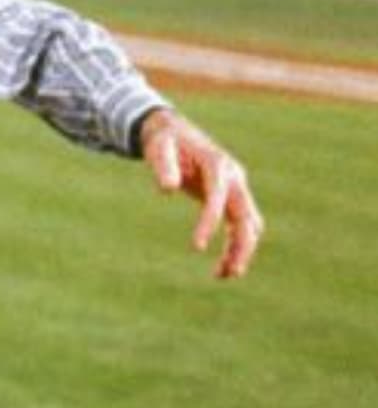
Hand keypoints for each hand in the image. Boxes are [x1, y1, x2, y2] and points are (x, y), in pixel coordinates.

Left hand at [139, 108, 263, 279]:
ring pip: (248, 225)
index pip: (218, 199)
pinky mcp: (231, 198)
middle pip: (246, 216)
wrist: (174, 131)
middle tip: (228, 273)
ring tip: (223, 276)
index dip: (209, 223)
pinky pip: (239, 226)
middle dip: (240, 245)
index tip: (195, 248)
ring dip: (240, 250)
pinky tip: (221, 267)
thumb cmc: (165, 140)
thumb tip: (166, 189)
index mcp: (218, 165)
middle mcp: (234, 178)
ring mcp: (236, 188)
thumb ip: (163, 165)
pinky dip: (234, 245)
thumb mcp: (159, 147)